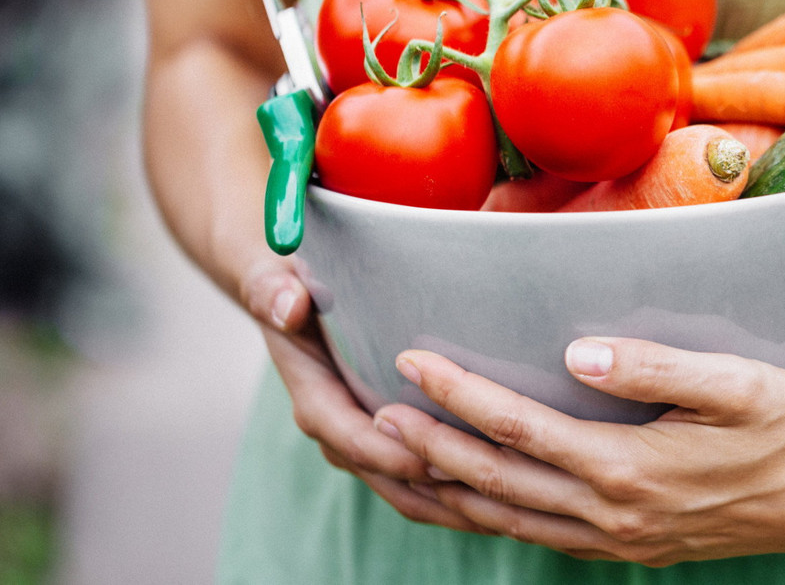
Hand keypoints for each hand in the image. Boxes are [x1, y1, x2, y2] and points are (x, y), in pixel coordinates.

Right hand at [241, 257, 490, 533]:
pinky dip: (458, 495)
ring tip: (510, 508)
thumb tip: (287, 306)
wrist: (289, 298)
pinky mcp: (390, 441)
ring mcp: (364, 441)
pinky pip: (423, 482)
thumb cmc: (292, 283)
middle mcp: (339, 430)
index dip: (393, 454)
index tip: (437, 460)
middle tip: (493, 493)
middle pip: (388, 478)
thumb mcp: (276, 277)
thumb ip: (273, 290)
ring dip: (454, 505)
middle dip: (437, 492)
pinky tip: (506, 497)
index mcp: (315, 397)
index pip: (351, 438)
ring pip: (409, 491)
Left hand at [373, 338, 784, 565]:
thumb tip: (578, 350)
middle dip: (429, 449)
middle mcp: (614, 515)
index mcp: (630, 470)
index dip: (459, 395)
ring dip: (449, 493)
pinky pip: (541, 537)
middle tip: (373, 417)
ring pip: (510, 522)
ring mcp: (619, 540)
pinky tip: (471, 497)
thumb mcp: (739, 385)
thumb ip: (656, 368)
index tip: (412, 359)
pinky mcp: (631, 547)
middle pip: (497, 484)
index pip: (520, 429)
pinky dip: (493, 516)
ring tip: (397, 463)